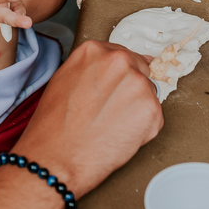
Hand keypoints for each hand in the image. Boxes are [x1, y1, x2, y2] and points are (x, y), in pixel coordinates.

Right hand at [15, 40, 162, 195]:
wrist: (58, 157)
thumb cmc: (55, 124)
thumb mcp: (64, 79)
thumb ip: (92, 68)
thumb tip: (112, 69)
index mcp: (95, 51)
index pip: (122, 54)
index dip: (118, 75)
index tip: (114, 87)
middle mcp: (119, 62)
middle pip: (138, 71)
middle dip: (129, 90)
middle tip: (110, 111)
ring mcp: (138, 85)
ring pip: (147, 94)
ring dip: (136, 108)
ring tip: (111, 124)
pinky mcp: (152, 110)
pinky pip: (154, 116)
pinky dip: (142, 127)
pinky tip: (120, 134)